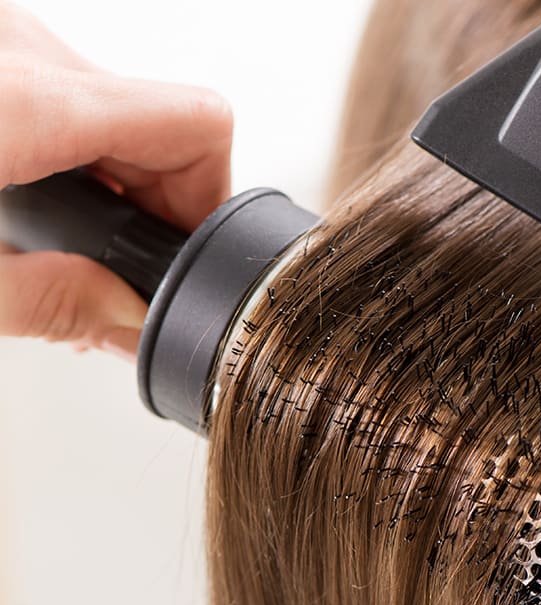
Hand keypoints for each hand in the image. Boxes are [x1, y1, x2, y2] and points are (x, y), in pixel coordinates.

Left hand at [0, 1, 232, 360]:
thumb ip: (48, 303)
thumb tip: (127, 321)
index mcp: (25, 102)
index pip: (198, 124)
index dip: (214, 198)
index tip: (190, 252)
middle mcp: (24, 51)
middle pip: (165, 123)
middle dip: (158, 204)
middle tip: (115, 267)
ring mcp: (8, 41)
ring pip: (120, 110)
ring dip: (116, 179)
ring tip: (64, 239)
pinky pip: (74, 96)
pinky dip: (78, 151)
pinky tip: (35, 195)